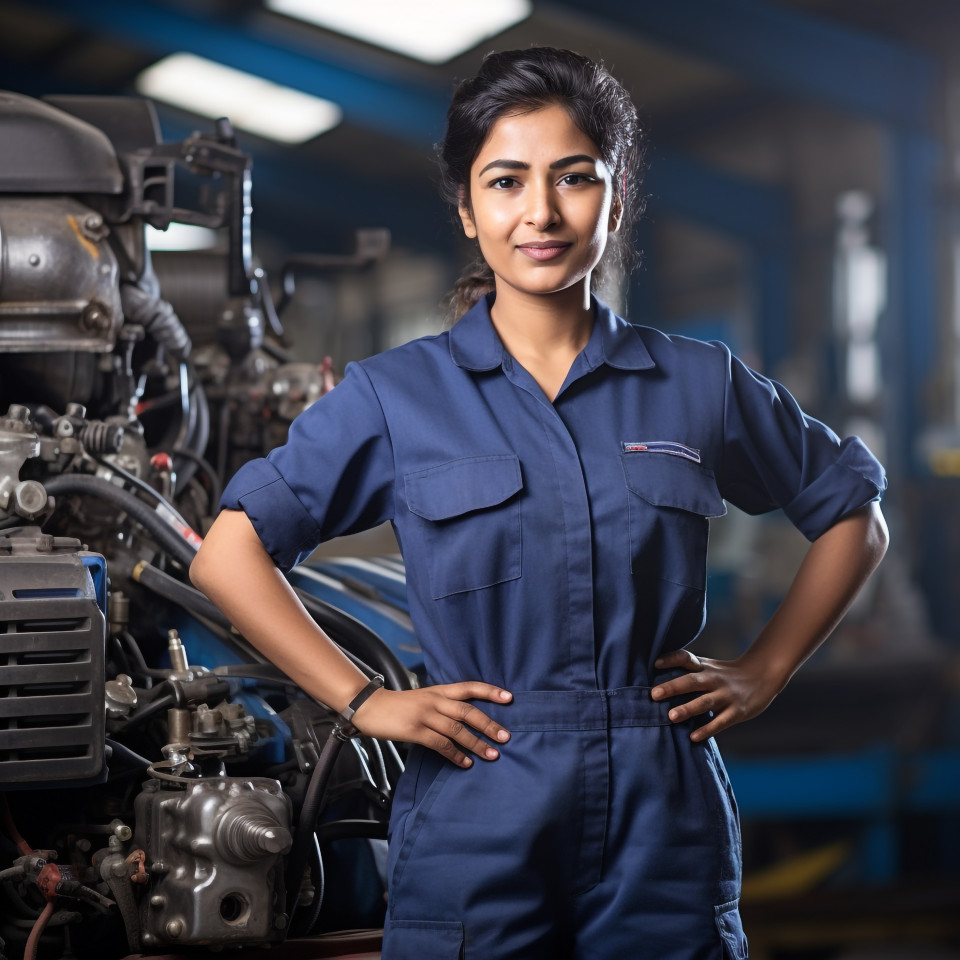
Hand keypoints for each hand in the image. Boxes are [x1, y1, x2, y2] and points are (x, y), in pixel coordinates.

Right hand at [350, 682, 512, 767]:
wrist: (370, 706)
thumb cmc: (399, 704)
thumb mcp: (424, 697)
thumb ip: (443, 703)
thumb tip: (467, 717)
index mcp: (439, 690)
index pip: (469, 687)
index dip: (490, 691)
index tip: (509, 697)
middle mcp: (435, 700)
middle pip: (468, 711)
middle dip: (489, 724)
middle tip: (506, 737)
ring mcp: (425, 715)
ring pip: (457, 730)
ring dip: (476, 743)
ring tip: (492, 755)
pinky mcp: (415, 731)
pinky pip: (440, 744)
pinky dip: (455, 755)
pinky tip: (466, 763)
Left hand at [650, 649, 783, 740]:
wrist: (762, 675)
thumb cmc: (725, 674)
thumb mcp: (708, 667)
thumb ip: (687, 671)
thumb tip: (654, 677)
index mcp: (704, 667)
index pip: (686, 658)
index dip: (671, 659)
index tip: (655, 663)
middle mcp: (714, 679)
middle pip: (691, 681)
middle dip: (673, 687)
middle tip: (653, 694)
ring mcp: (726, 695)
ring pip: (705, 702)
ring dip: (688, 709)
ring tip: (671, 716)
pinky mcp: (737, 711)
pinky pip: (721, 722)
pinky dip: (707, 729)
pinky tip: (693, 737)